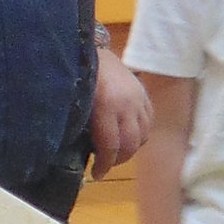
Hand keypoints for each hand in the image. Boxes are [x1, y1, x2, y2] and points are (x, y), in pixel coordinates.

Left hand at [89, 45, 152, 175]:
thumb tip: (79, 152)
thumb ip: (81, 126)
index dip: (104, 164)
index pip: (110, 145)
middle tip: (106, 165)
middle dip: (118, 159)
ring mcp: (138, 99)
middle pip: (130, 144)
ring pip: (143, 134)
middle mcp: (127, 104)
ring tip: (117, 151)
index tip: (96, 175)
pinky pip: (149, 121)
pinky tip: (129, 136)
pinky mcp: (144, 94)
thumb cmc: (76, 77)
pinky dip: (141, 133)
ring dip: (131, 148)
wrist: (90, 49)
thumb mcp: (75, 102)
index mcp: (106, 106)